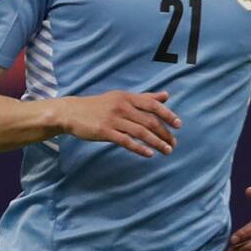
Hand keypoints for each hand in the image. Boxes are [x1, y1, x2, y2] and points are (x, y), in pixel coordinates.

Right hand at [57, 90, 180, 156]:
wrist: (72, 112)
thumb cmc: (99, 105)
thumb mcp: (121, 97)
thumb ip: (144, 97)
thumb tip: (166, 96)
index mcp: (127, 97)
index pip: (152, 105)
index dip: (167, 115)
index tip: (178, 125)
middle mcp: (122, 106)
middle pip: (149, 120)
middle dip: (164, 133)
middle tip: (174, 143)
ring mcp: (113, 119)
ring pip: (140, 132)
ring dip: (156, 142)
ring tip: (167, 150)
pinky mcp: (105, 131)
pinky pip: (126, 141)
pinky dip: (139, 148)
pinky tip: (149, 154)